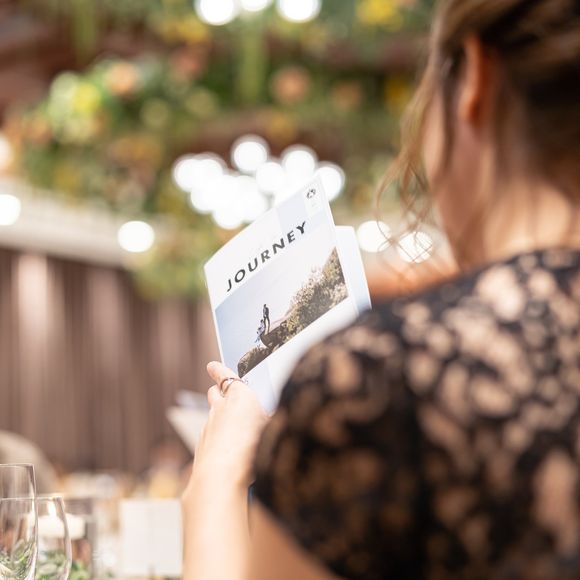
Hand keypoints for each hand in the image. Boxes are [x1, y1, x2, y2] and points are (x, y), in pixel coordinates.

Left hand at [188, 362, 268, 493]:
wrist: (222, 475)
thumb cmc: (253, 448)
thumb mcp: (272, 428)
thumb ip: (270, 420)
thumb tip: (271, 418)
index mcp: (240, 397)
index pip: (226, 376)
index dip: (219, 370)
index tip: (211, 365)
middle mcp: (220, 408)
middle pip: (214, 393)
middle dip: (218, 391)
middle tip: (221, 391)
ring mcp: (208, 426)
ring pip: (212, 415)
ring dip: (219, 417)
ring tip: (233, 428)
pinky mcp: (202, 445)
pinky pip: (209, 435)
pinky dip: (217, 438)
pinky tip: (228, 451)